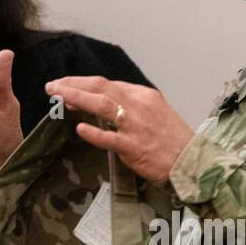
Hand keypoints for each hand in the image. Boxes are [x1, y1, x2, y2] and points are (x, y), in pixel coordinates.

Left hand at [45, 76, 193, 183]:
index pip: (106, 83)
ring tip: (57, 97)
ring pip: (102, 105)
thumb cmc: (172, 139)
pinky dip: (94, 132)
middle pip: (100, 88)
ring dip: (76, 98)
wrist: (194, 162)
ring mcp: (136, 126)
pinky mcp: (135, 147)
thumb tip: (101, 101)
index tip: (63, 85)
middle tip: (51, 86)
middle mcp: (139, 106)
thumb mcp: (154, 112)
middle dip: (72, 85)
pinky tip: (79, 129)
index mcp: (143, 95)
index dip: (81, 83)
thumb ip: (129, 105)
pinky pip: (110, 138)